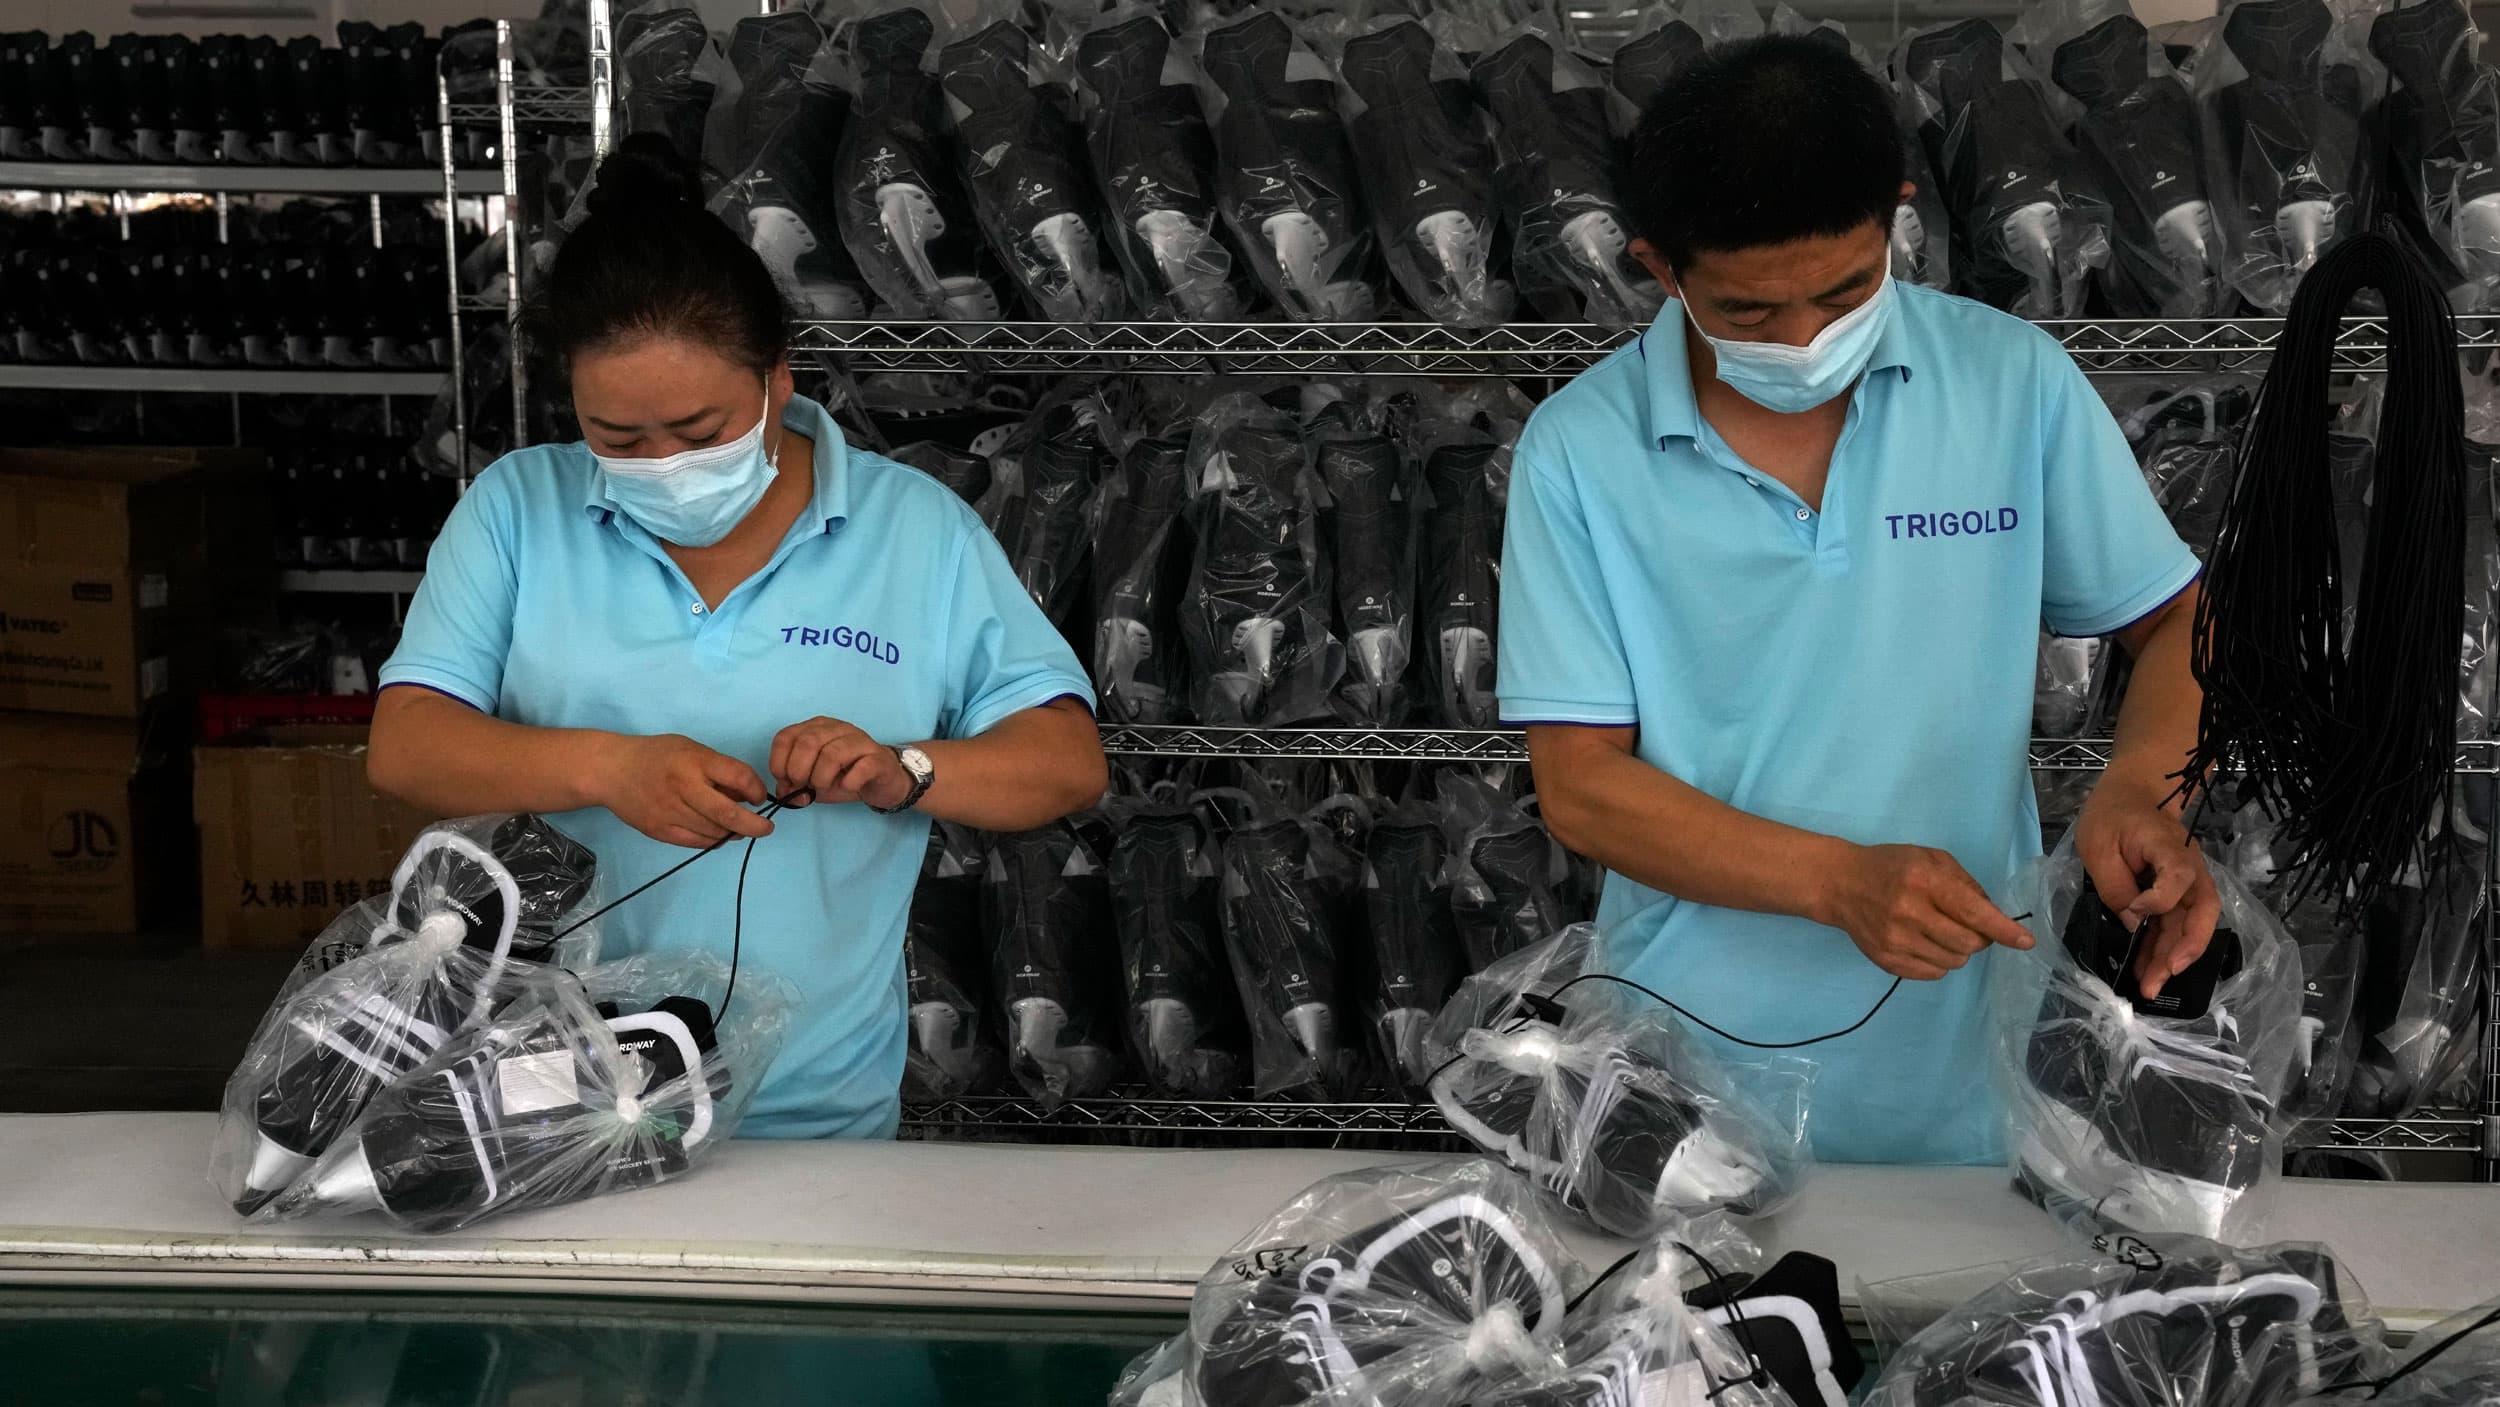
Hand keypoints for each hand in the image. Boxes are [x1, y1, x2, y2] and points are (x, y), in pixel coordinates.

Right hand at [593, 733, 771, 847]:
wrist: (611, 770)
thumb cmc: (657, 755)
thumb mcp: (690, 749)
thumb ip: (718, 769)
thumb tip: (747, 795)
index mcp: (694, 761)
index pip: (739, 777)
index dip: (756, 790)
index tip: (758, 796)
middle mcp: (683, 787)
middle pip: (728, 814)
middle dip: (754, 825)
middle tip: (765, 828)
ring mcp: (670, 812)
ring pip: (714, 832)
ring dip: (733, 833)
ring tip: (739, 828)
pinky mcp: (660, 831)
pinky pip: (696, 842)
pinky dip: (713, 840)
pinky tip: (718, 834)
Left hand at [770, 716, 910, 810]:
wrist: (881, 781)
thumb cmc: (844, 777)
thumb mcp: (812, 782)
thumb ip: (795, 786)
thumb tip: (785, 793)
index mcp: (815, 729)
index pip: (786, 736)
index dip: (779, 762)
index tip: (785, 781)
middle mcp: (836, 728)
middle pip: (808, 743)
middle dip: (799, 771)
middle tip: (804, 787)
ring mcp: (859, 740)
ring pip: (832, 754)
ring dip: (821, 778)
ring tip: (824, 787)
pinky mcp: (877, 757)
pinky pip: (861, 767)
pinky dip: (849, 782)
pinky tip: (847, 786)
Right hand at [1821, 843, 2034, 980]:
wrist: (1840, 884)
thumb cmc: (1891, 866)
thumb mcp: (1930, 859)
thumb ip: (1966, 884)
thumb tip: (1993, 916)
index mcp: (1924, 881)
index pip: (1973, 913)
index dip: (2003, 930)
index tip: (2026, 942)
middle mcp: (1909, 912)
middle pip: (1969, 944)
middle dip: (1980, 939)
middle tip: (1969, 926)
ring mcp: (1896, 940)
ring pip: (1954, 963)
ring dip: (1959, 951)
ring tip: (1942, 933)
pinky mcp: (1886, 960)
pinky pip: (1933, 974)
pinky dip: (1940, 962)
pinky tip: (1926, 943)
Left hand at [2075, 777, 2219, 998]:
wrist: (2131, 795)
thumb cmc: (2111, 816)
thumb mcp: (2098, 845)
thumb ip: (2115, 886)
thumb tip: (2132, 924)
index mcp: (2170, 847)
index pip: (2180, 878)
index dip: (2160, 900)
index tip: (2134, 911)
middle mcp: (2189, 868)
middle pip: (2200, 913)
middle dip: (2180, 951)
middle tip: (2156, 982)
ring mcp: (2187, 883)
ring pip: (2189, 926)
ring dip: (2171, 958)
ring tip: (2148, 987)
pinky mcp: (2177, 893)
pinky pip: (2177, 924)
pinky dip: (2165, 948)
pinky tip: (2148, 969)